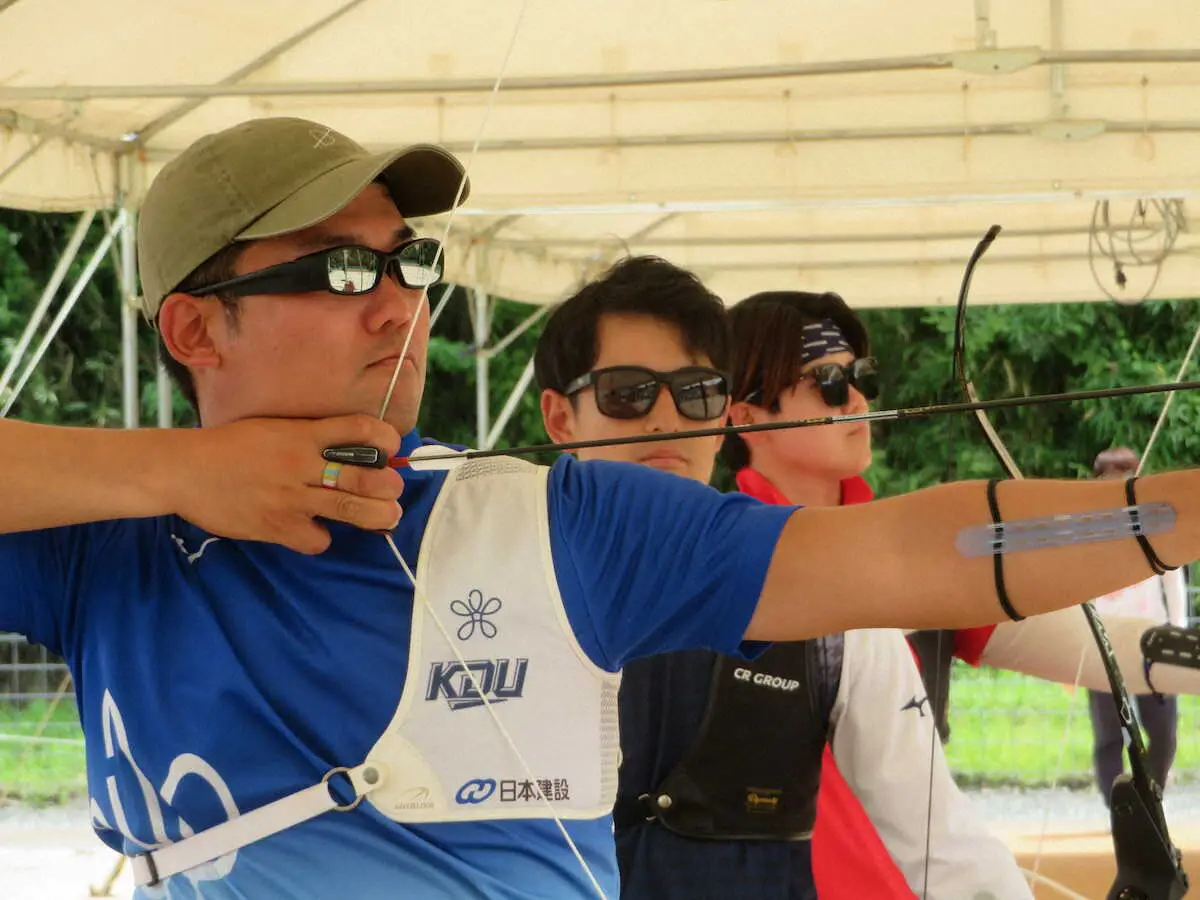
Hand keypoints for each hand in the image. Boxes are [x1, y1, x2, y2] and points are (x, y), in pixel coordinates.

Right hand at [169, 415, 403, 553]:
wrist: (184, 470)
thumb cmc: (231, 447)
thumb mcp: (275, 428)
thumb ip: (311, 438)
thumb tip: (352, 451)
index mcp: (302, 434)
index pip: (358, 429)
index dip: (385, 439)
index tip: (392, 448)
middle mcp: (301, 463)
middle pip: (365, 477)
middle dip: (390, 486)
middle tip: (393, 491)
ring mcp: (291, 497)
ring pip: (351, 509)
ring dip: (378, 515)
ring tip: (386, 516)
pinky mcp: (277, 526)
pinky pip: (317, 539)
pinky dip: (321, 538)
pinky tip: (314, 530)